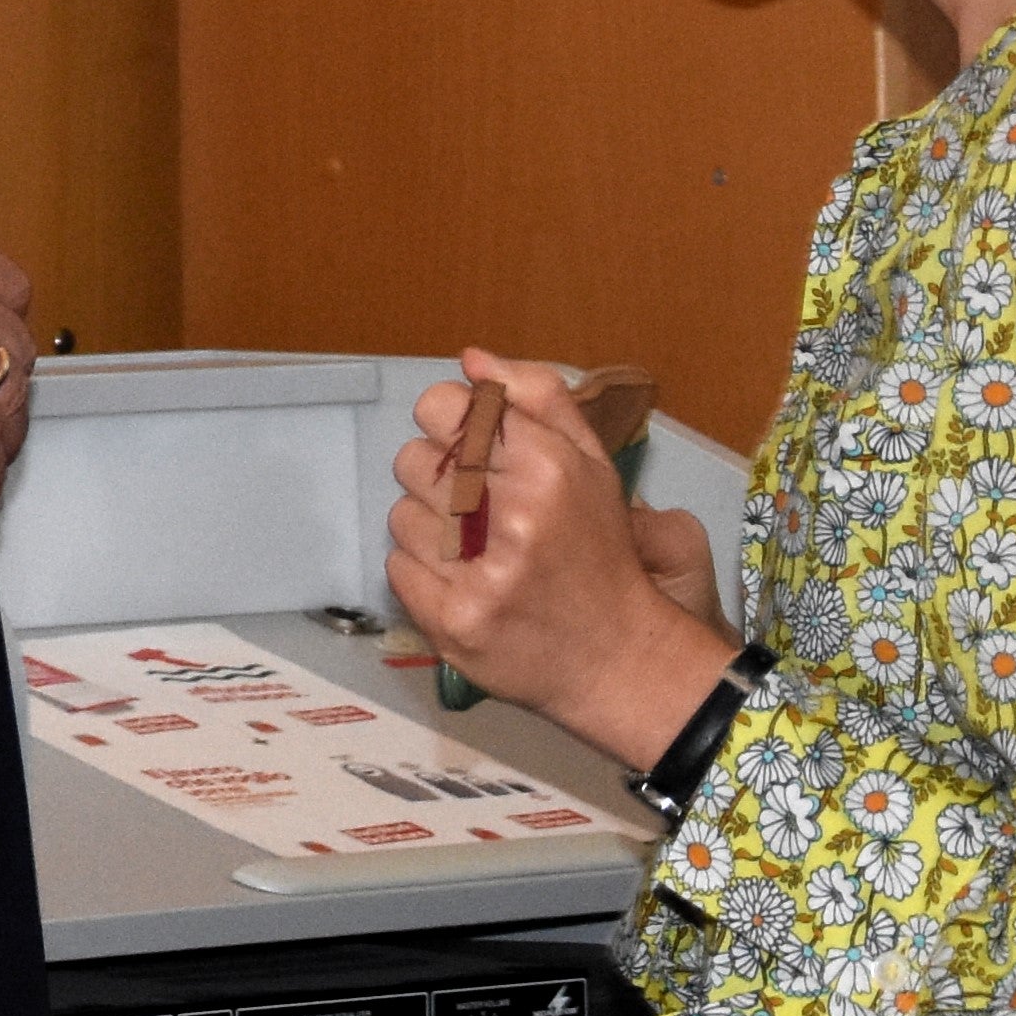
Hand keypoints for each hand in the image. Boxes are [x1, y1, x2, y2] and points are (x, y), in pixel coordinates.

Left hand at [386, 349, 736, 770]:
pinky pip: (396, 568)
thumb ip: (535, 398)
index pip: (441, 406)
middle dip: (437, 480)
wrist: (618, 656)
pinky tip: (464, 582)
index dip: (446, 423)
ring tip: (475, 550)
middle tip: (477, 508)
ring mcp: (482, 574)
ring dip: (429, 531)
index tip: (466, 446)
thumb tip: (472, 359)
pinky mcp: (455, 622)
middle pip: (412, 460)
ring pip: (400, 515)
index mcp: (547, 466)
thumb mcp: (591, 462)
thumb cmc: (600, 552)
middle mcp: (514, 516)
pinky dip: (422, 574)